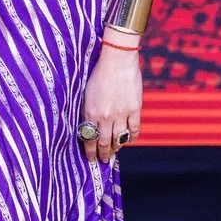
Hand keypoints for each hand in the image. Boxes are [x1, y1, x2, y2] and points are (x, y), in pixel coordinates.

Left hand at [79, 42, 142, 164]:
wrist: (118, 60)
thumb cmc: (99, 73)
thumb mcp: (86, 93)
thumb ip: (87, 110)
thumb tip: (88, 126)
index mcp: (90, 113)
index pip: (89, 139)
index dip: (90, 151)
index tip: (90, 158)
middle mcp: (105, 117)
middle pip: (104, 143)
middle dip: (103, 154)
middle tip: (103, 160)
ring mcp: (121, 114)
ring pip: (119, 139)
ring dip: (116, 148)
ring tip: (114, 152)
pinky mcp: (135, 109)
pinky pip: (134, 130)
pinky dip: (131, 138)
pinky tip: (129, 141)